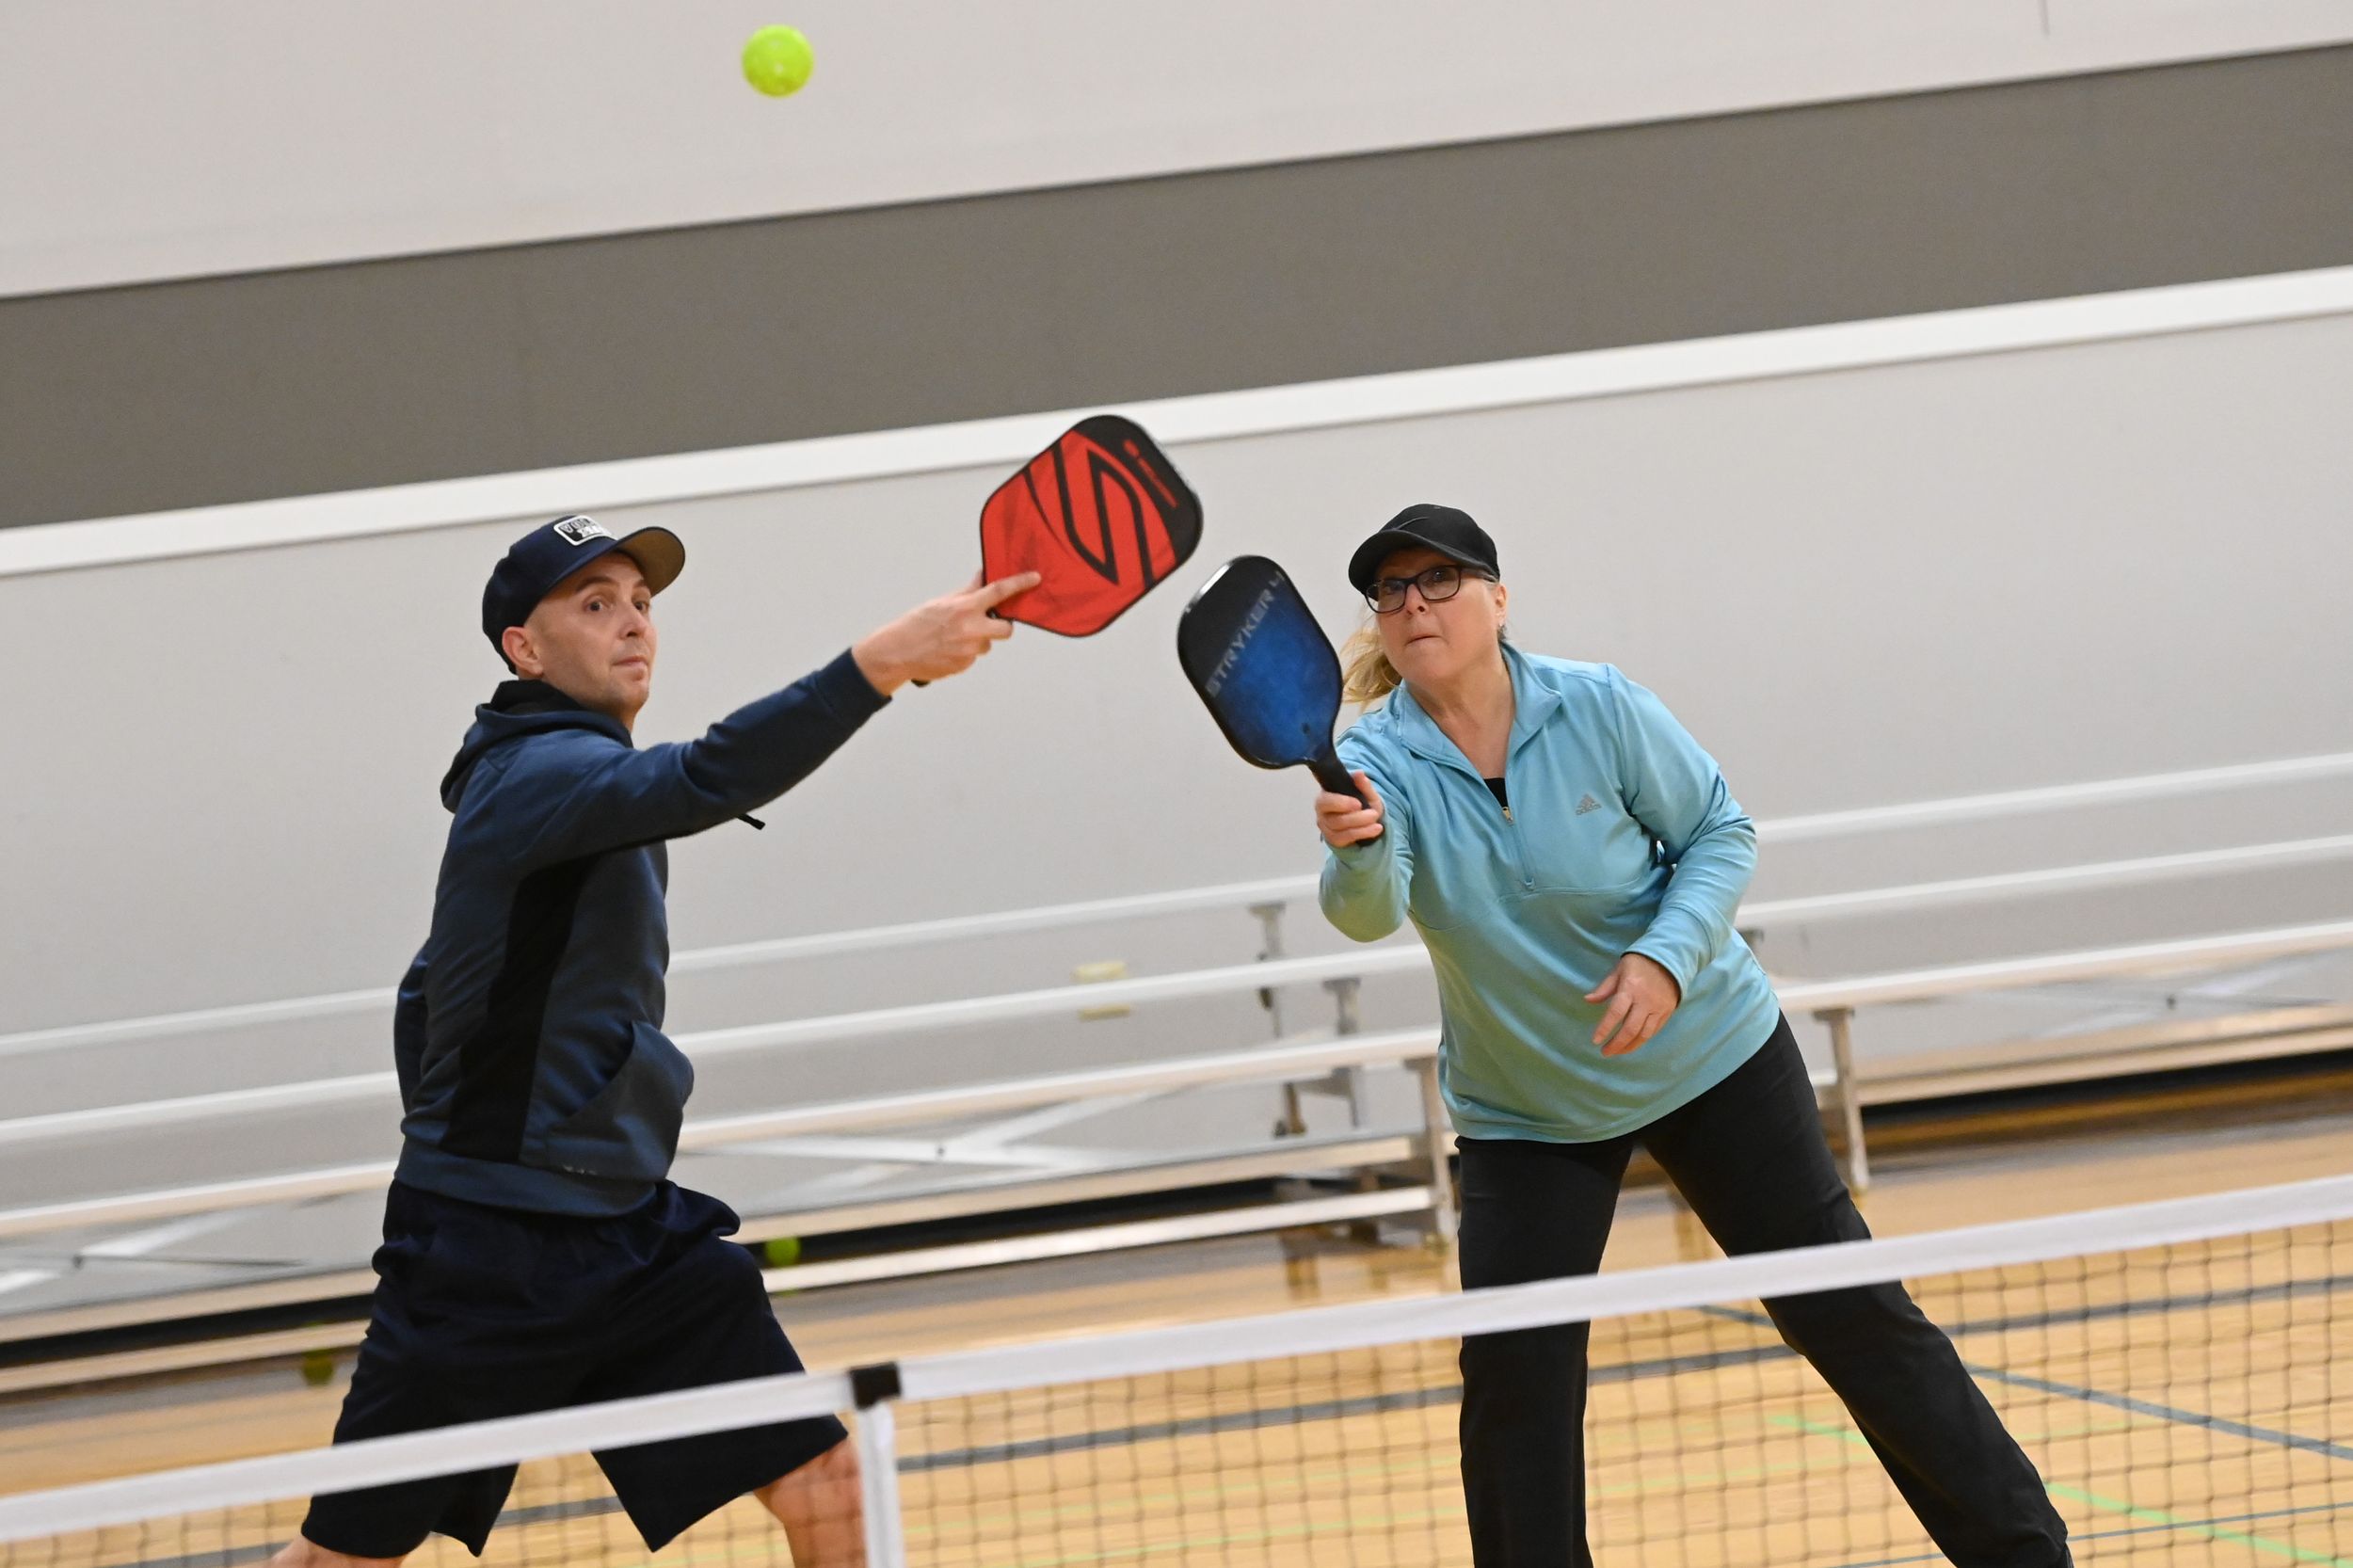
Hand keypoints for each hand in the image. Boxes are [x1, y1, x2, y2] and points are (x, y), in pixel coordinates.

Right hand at [852, 570, 1041, 694]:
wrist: (898, 651)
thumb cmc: (918, 623)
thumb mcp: (942, 601)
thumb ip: (967, 591)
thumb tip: (984, 576)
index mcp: (965, 607)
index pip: (999, 591)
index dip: (1021, 583)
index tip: (1035, 578)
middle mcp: (972, 628)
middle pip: (1006, 629)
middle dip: (1001, 626)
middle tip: (986, 623)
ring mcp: (970, 650)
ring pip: (987, 644)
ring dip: (978, 640)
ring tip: (953, 638)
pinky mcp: (965, 665)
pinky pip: (974, 657)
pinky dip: (965, 652)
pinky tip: (947, 649)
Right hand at [1315, 771, 1385, 847]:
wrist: (1366, 821)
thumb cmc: (1362, 803)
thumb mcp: (1367, 793)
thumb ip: (1363, 784)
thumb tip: (1358, 773)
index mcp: (1326, 797)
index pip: (1324, 801)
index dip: (1340, 803)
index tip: (1358, 803)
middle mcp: (1322, 814)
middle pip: (1334, 819)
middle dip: (1355, 817)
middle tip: (1373, 814)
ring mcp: (1327, 828)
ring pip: (1341, 829)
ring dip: (1361, 825)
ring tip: (1376, 820)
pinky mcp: (1334, 840)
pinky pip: (1346, 838)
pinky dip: (1363, 833)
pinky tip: (1375, 829)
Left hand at [1586, 952, 1680, 1056]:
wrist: (1670, 959)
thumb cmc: (1639, 964)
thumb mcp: (1618, 970)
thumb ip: (1604, 988)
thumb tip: (1587, 1000)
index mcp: (1630, 988)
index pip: (1616, 1013)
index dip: (1605, 1028)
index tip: (1595, 1040)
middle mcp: (1645, 1000)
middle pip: (1630, 1029)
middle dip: (1617, 1044)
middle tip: (1605, 1052)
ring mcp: (1658, 1008)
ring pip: (1644, 1034)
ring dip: (1629, 1046)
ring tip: (1617, 1052)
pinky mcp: (1667, 1012)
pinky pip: (1653, 1031)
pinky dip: (1641, 1041)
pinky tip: (1631, 1044)